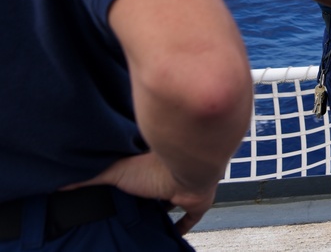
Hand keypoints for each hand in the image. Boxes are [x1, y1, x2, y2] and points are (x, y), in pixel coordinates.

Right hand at [62, 152, 217, 234]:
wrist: (187, 170)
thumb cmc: (153, 167)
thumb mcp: (116, 171)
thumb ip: (92, 177)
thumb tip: (61, 183)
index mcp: (150, 167)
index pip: (139, 176)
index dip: (131, 185)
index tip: (120, 198)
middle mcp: (169, 177)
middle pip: (155, 192)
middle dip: (145, 202)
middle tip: (130, 217)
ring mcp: (185, 189)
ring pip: (172, 203)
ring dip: (163, 213)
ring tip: (146, 228)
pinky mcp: (197, 202)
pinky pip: (191, 217)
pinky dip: (182, 227)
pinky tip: (172, 236)